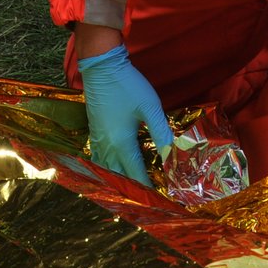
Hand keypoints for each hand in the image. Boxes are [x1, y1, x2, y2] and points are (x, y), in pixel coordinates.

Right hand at [76, 44, 172, 185]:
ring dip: (117, 181)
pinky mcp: (93, 131)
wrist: (101, 66)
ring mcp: (97, 138)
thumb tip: (173, 155)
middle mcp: (107, 146)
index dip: (147, 188)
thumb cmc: (128, 85)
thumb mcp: (150, 108)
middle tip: (145, 199)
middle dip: (131, 189)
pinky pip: (98, 158)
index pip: (135, 174)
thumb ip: (161, 133)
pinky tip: (112, 168)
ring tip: (129, 190)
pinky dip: (106, 169)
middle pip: (117, 176)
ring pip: (105, 169)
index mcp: (122, 143)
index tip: (158, 200)